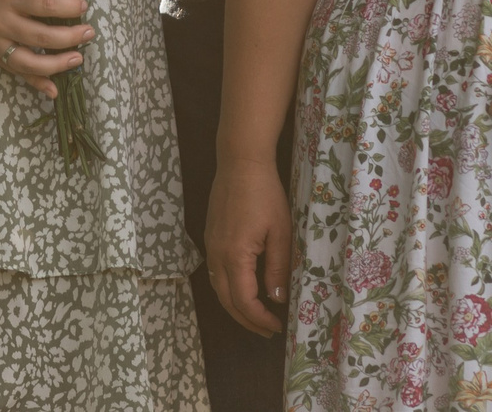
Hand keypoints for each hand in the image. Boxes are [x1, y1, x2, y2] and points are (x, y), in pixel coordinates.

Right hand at [0, 0, 92, 100]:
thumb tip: (66, 9)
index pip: (44, 3)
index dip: (68, 7)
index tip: (84, 5)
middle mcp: (1, 21)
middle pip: (41, 36)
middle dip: (70, 37)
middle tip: (89, 33)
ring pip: (31, 61)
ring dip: (59, 63)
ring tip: (78, 57)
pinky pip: (17, 72)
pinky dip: (36, 83)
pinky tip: (54, 90)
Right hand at [205, 157, 293, 335]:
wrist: (241, 162)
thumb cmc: (265, 194)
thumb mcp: (281, 232)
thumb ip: (277, 268)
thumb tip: (276, 299)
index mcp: (235, 255)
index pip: (243, 300)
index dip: (259, 318)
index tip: (277, 326)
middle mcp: (216, 254)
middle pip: (226, 299)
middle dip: (246, 319)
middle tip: (267, 330)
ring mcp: (210, 244)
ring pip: (217, 287)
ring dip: (235, 306)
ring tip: (256, 316)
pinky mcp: (210, 236)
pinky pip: (214, 272)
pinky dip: (227, 289)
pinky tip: (242, 289)